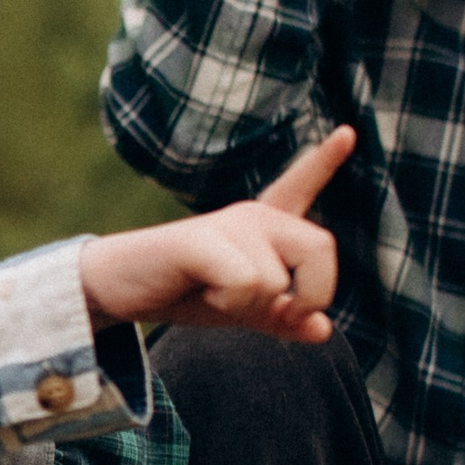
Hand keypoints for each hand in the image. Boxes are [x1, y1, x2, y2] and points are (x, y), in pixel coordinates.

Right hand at [79, 127, 355, 340]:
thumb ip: (282, 318)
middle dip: (313, 294)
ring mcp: (229, 224)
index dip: (323, 162)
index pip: (299, 187)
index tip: (347, 133)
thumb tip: (323, 331)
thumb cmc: (181, 292)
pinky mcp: (202, 240)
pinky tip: (206, 293)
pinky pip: (249, 283)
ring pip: (278, 281)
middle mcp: (253, 216)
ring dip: (251, 308)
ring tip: (216, 296)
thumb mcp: (241, 310)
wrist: (117, 290)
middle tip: (282, 315)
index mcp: (264, 227)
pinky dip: (231, 304)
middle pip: (321, 247)